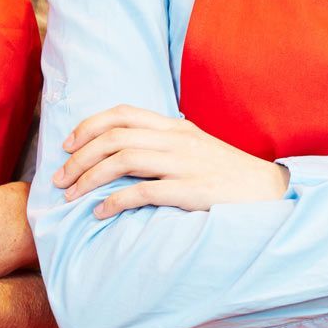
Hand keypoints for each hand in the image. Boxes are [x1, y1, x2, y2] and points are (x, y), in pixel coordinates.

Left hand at [53, 104, 289, 216]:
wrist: (269, 192)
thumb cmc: (228, 173)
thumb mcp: (196, 147)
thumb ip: (165, 142)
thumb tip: (126, 148)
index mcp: (176, 127)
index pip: (123, 113)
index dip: (89, 126)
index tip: (68, 145)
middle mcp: (177, 140)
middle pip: (115, 136)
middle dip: (79, 156)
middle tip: (59, 177)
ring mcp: (184, 164)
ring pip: (123, 160)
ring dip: (89, 178)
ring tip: (71, 196)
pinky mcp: (190, 191)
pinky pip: (142, 192)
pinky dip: (114, 202)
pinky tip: (100, 214)